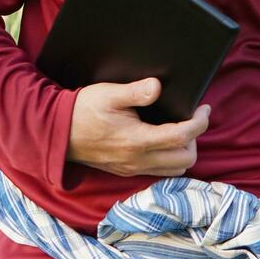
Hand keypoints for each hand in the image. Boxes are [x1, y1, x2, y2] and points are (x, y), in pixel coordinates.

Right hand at [65, 77, 210, 177]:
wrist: (56, 132)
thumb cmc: (82, 111)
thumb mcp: (108, 94)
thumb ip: (136, 92)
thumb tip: (157, 87)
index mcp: (137, 141)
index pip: (182, 137)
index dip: (200, 122)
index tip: (204, 108)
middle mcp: (138, 160)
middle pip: (185, 158)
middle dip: (195, 138)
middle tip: (190, 118)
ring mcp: (132, 168)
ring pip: (175, 169)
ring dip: (183, 150)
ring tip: (179, 129)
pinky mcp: (127, 171)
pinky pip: (160, 172)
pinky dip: (170, 158)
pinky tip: (163, 140)